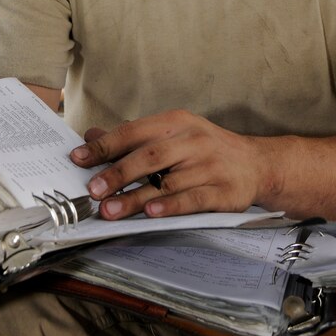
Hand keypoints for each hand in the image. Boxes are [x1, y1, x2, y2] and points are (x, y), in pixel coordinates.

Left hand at [71, 110, 263, 219]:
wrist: (256, 163)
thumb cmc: (205, 149)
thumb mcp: (173, 134)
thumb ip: (133, 137)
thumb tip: (91, 136)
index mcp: (177, 122)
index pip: (134, 131)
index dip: (105, 146)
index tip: (78, 158)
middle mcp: (193, 140)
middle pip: (150, 155)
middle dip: (118, 173)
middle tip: (93, 191)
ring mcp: (210, 165)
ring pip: (168, 182)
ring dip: (137, 197)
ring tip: (111, 210)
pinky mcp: (225, 191)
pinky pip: (194, 198)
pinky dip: (172, 205)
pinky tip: (152, 212)